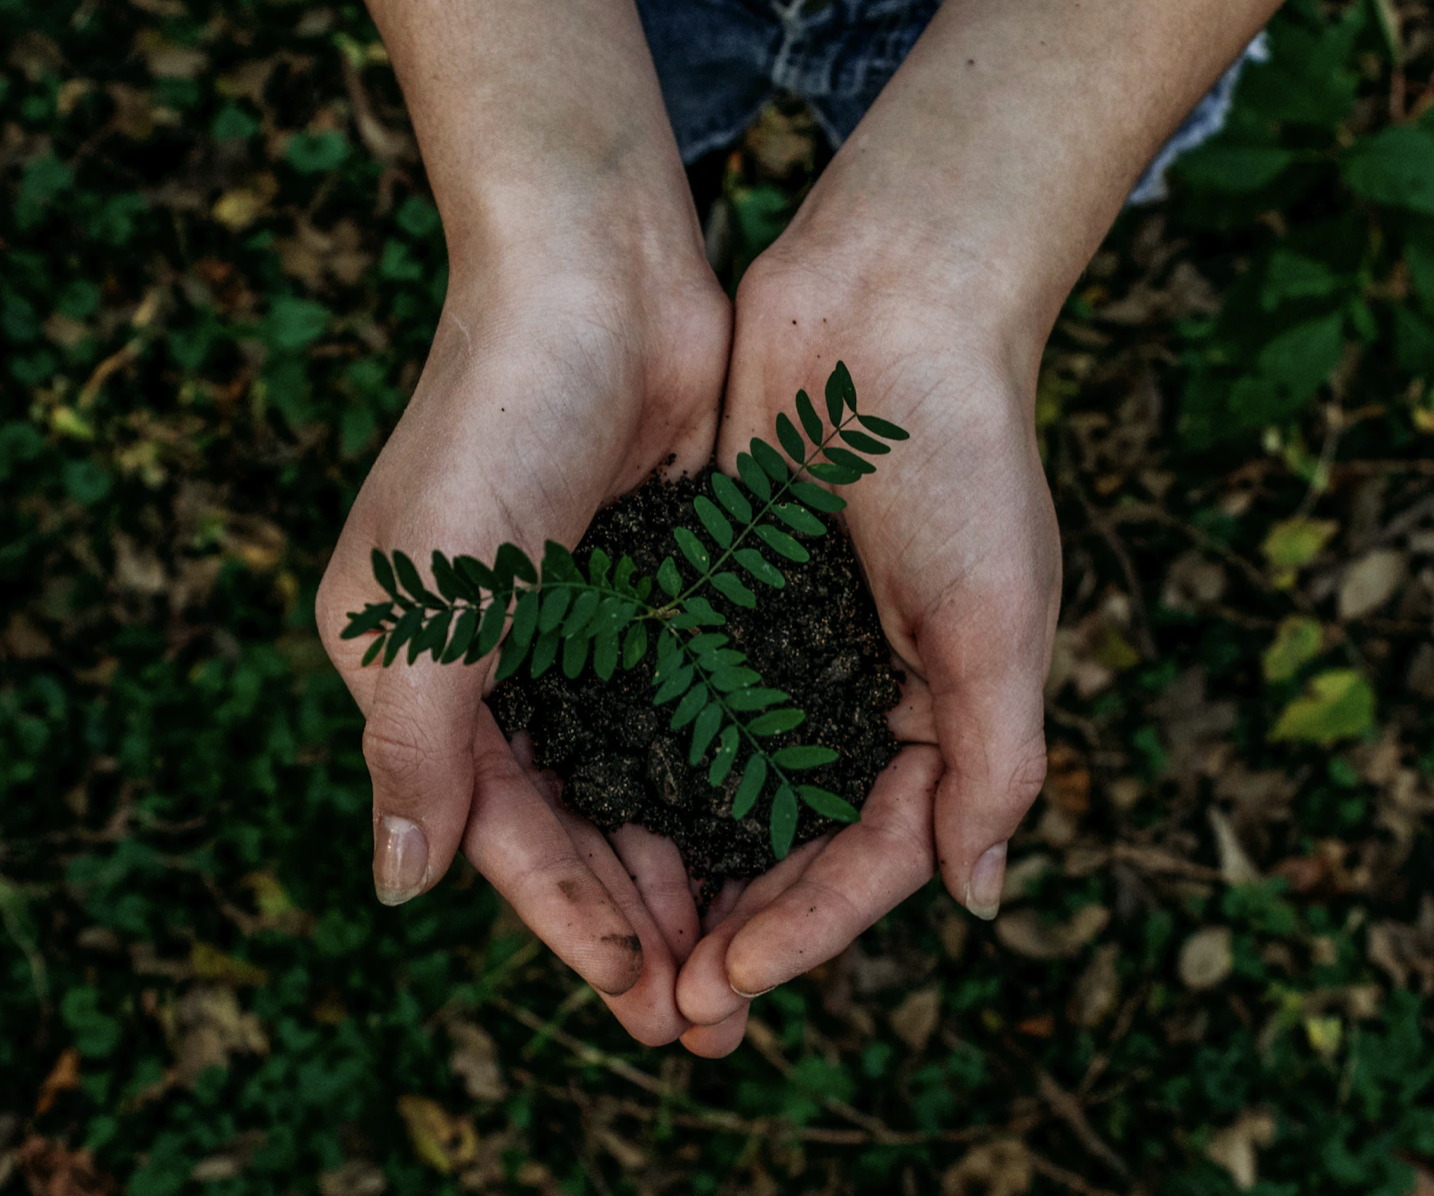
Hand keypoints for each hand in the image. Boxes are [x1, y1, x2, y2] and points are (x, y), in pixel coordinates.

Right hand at [316, 242, 729, 1043]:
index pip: (497, 827)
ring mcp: (584, 630)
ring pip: (637, 781)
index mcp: (421, 671)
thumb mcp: (429, 595)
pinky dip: (719, 778)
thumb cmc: (496, 422)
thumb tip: (397, 886)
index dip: (566, 916)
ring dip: (684, 865)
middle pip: (572, 822)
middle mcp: (500, 663)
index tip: (640, 991)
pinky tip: (768, 838)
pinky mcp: (658, 593)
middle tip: (706, 1014)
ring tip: (745, 952)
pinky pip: (689, 712)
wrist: (596, 277)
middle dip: (635, 917)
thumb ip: (412, 744)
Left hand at [674, 239, 1061, 1055]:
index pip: (872, 855)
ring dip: (681, 866)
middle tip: (668, 1006)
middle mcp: (854, 693)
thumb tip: (978, 899)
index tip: (731, 981)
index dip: (808, 928)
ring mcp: (781, 647)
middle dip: (736, 924)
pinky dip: (645, 762)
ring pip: (724, 787)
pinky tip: (595, 816)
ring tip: (625, 943)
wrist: (888, 304)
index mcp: (935, 713)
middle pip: (790, 842)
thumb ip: (995, 761)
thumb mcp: (999, 619)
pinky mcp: (717, 595)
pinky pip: (677, 700)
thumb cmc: (962, 457)